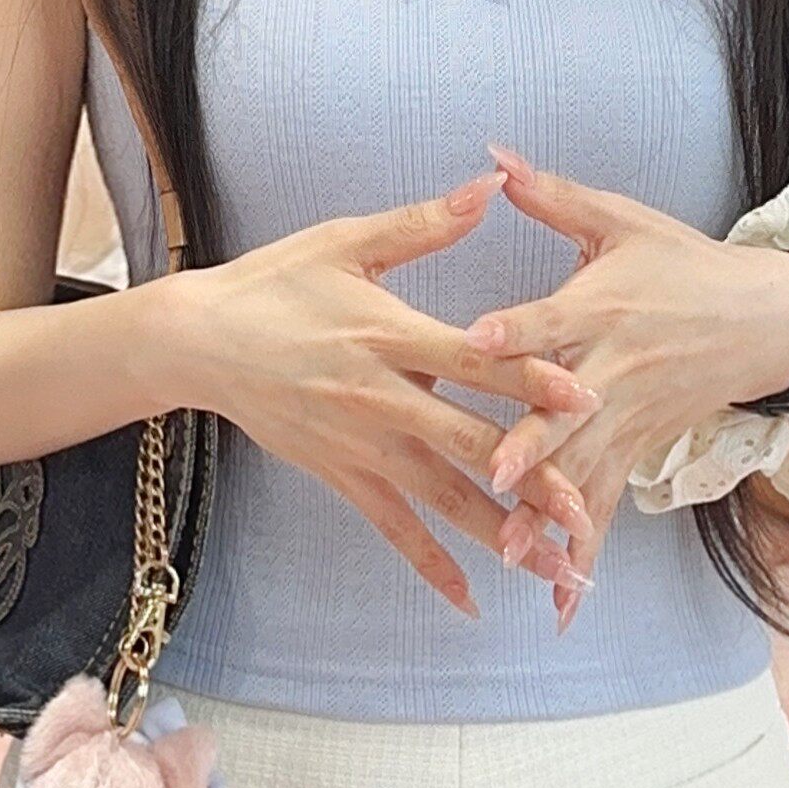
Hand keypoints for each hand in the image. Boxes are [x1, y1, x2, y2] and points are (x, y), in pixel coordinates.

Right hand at [161, 177, 597, 614]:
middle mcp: (381, 399)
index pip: (475, 361)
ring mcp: (361, 445)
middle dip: (533, 481)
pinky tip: (472, 602)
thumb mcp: (348, 241)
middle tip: (587, 513)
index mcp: (389, 333)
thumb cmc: (276, 282)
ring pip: (443, 499)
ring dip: (502, 536)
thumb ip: (425, 223)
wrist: (199, 341)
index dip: (532, 379)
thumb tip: (492, 184)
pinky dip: (432, 567)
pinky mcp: (341, 475)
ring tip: (556, 567)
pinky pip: (394, 530)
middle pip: (470, 444)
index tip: (589, 398)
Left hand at [465, 147, 788, 623]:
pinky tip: (559, 599)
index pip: (554, 318)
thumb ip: (551, 196)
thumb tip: (491, 157)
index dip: (517, 327)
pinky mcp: (640, 451)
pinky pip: (607, 506)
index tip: (476, 338)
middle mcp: (615, 370)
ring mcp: (630, 417)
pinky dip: (585, 552)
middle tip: (493, 474)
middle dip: (531, 443)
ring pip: (586, 470)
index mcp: (604, 306)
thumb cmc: (682, 262)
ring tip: (512, 553)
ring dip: (551, 514)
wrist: (766, 319)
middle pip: (568, 410)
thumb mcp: (621, 220)